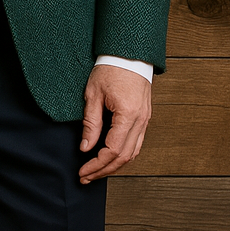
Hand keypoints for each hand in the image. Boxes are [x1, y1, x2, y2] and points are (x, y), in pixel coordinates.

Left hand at [78, 64, 151, 182]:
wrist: (129, 53)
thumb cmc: (110, 69)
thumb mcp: (93, 95)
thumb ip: (90, 124)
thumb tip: (85, 147)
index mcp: (128, 114)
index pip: (112, 150)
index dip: (96, 164)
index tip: (83, 170)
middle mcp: (141, 120)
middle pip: (124, 156)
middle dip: (104, 170)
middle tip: (86, 177)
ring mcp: (145, 119)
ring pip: (132, 152)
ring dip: (114, 165)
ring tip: (96, 171)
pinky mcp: (144, 117)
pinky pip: (136, 143)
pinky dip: (123, 155)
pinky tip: (110, 158)